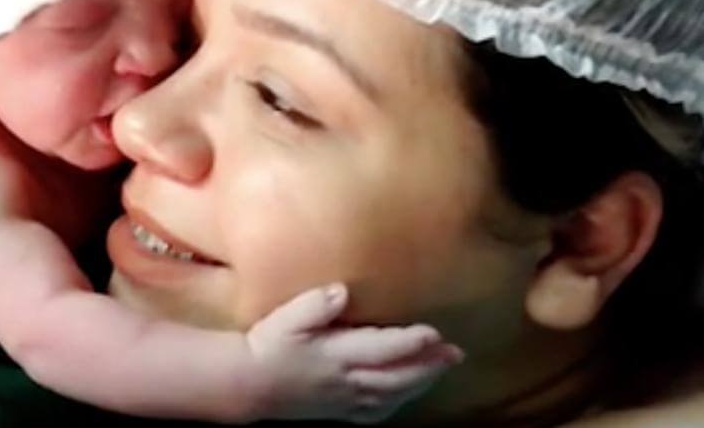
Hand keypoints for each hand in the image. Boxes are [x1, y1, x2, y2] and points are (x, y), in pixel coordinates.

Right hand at [243, 283, 462, 423]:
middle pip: (397, 376)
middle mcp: (347, 380)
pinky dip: (397, 402)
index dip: (411, 342)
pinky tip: (406, 394)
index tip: (435, 333)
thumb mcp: (286, 318)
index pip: (382, 349)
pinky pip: (376, 411)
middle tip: (455, 353)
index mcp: (337, 355)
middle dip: (429, 365)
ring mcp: (345, 399)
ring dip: (420, 382)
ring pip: (392, 395)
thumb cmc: (269, 344)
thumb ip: (314, 305)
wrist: (248, 383)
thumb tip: (341, 292)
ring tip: (441, 369)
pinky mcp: (339, 410)